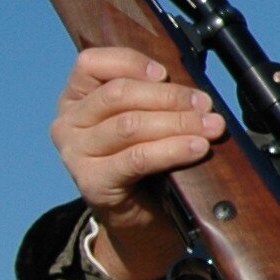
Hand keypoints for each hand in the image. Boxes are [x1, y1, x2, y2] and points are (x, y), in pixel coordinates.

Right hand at [49, 47, 224, 279]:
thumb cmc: (144, 158)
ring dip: (178, 123)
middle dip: (169, 97)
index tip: (166, 73)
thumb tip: (194, 92)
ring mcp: (75, 153)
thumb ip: (155, 97)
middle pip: (118, 94)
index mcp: (77, 97)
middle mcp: (68, 122)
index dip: (132, 63)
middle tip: (205, 104)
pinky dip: (172, 150)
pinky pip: (136, 158)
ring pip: (130, 125)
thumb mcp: (145, 119)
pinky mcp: (91, 181)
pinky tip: (196, 147)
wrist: (137, 215)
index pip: (92, 63)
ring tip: (210, 127)